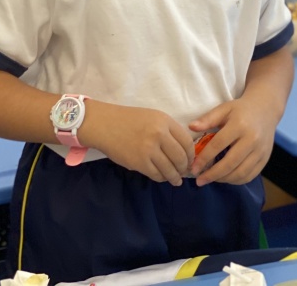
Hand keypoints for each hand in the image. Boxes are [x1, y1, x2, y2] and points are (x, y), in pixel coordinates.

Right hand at [80, 103, 194, 185]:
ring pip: (170, 169)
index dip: (191, 154)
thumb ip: (168, 130)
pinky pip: (156, 175)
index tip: (190, 160)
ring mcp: (149, 149)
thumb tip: (182, 150)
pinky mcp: (139, 163)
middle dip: (185, 167)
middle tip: (184, 171)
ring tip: (176, 179)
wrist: (105, 124)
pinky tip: (163, 177)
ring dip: (175, 176)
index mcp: (165, 121)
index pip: (187, 141)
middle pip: (181, 157)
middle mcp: (159, 134)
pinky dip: (162, 178)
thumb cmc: (129, 119)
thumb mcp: (153, 117)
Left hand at [187, 97, 276, 186]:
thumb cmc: (240, 110)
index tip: (193, 168)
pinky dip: (236, 180)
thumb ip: (208, 119)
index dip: (204, 158)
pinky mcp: (265, 159)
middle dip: (212, 175)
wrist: (265, 110)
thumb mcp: (224, 109)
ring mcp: (260, 151)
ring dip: (223, 179)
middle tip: (199, 181)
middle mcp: (252, 139)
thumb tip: (191, 127)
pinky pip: (249, 176)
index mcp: (239, 125)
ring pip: (240, 173)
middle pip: (230, 163)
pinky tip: (225, 178)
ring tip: (211, 179)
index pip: (218, 145)